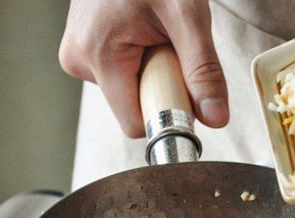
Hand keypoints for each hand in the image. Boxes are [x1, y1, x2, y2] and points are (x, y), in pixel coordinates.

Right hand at [59, 0, 228, 137]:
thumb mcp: (187, 17)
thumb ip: (203, 70)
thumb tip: (216, 118)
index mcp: (98, 55)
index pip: (136, 123)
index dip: (167, 113)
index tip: (186, 90)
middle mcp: (79, 59)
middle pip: (134, 106)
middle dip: (161, 85)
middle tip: (169, 46)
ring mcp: (79, 54)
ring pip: (129, 91)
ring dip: (152, 72)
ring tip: (154, 32)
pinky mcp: (85, 49)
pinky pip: (122, 75)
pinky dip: (141, 62)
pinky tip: (142, 32)